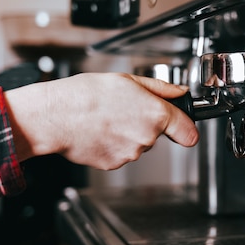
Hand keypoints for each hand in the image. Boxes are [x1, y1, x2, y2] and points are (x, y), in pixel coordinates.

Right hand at [4, 73, 198, 169]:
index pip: (188, 132)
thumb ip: (161, 89)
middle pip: (156, 134)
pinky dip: (112, 144)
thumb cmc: (87, 95)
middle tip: (123, 108)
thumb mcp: (128, 80)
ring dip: (127, 133)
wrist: (56, 116)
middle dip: (145, 123)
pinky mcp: (113, 164)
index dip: (187, 129)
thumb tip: (179, 93)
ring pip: (137, 144)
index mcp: (155, 115)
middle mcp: (146, 138)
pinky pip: (120, 153)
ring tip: (106, 118)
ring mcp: (130, 154)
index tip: (185, 129)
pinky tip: (99, 131)